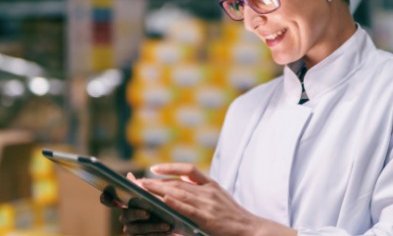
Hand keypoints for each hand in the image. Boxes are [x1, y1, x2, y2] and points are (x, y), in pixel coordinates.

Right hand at [100, 172, 174, 234]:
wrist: (172, 220)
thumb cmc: (159, 203)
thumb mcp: (154, 194)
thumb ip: (141, 187)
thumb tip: (129, 175)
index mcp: (126, 203)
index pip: (108, 200)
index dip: (106, 198)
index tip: (111, 195)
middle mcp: (126, 217)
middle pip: (126, 215)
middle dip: (137, 213)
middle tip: (148, 213)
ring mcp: (132, 229)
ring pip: (138, 228)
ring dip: (153, 226)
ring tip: (166, 224)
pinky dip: (159, 233)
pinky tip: (169, 231)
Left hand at [142, 163, 295, 235]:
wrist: (250, 229)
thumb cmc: (233, 217)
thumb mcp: (220, 198)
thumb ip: (203, 193)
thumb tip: (180, 191)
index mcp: (212, 185)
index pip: (188, 170)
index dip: (170, 168)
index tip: (153, 169)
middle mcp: (208, 191)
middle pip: (177, 182)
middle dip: (156, 181)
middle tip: (136, 180)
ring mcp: (208, 203)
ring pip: (179, 193)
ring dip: (158, 189)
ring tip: (141, 188)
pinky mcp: (207, 217)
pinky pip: (187, 208)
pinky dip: (174, 202)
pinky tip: (161, 199)